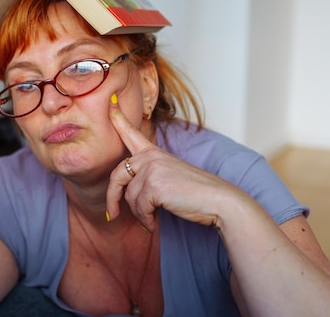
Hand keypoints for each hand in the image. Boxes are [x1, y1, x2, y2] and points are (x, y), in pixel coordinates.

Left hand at [106, 95, 241, 230]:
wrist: (219, 201)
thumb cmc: (196, 193)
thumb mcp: (170, 177)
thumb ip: (148, 177)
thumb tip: (126, 196)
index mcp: (154, 152)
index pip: (132, 133)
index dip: (119, 119)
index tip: (110, 104)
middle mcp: (150, 156)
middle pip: (117, 176)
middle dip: (112, 198)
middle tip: (111, 215)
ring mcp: (151, 168)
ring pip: (129, 197)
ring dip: (138, 213)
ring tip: (149, 220)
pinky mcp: (153, 185)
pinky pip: (139, 207)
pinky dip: (145, 220)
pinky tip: (152, 225)